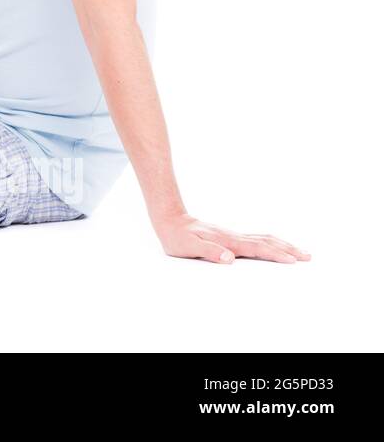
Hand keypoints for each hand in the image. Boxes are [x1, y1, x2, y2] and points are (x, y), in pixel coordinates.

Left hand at [152, 212, 310, 263]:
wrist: (171, 219)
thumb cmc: (178, 237)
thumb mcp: (188, 247)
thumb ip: (208, 252)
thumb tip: (229, 259)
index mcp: (227, 241)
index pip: (256, 248)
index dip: (275, 254)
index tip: (293, 260)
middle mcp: (234, 237)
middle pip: (266, 241)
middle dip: (288, 249)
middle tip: (308, 256)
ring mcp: (233, 235)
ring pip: (263, 238)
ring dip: (283, 244)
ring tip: (299, 251)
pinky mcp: (230, 236)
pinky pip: (256, 238)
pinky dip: (271, 242)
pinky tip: (275, 246)